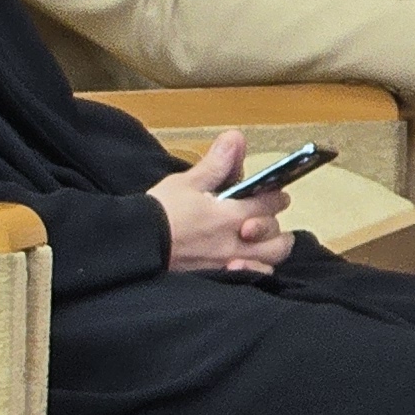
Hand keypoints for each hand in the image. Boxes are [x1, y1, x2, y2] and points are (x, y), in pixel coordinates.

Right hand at [149, 128, 292, 271]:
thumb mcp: (186, 182)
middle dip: (275, 225)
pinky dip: (256, 270)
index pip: (271, 203)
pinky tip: (248, 262)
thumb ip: (216, 163)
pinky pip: (253, 277)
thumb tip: (236, 137)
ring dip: (271, 249)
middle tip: (266, 218)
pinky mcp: (220, 277)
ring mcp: (230, 262)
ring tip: (262, 242)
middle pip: (277, 235)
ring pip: (270, 259)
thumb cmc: (159, 211)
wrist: (137, 244)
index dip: (275, 196)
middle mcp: (238, 240)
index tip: (273, 194)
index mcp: (233, 214)